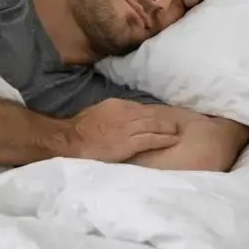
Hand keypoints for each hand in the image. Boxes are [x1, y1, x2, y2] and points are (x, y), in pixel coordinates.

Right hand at [60, 99, 180, 162]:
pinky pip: (151, 139)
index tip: (160, 117)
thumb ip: (110, 114)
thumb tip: (117, 118)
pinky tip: (172, 140)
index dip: (152, 113)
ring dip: (167, 129)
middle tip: (176, 123)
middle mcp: (125, 114)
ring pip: (154, 125)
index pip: (139, 107)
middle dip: (164, 119)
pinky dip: (164, 139)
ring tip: (177, 131)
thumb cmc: (79, 129)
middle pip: (150, 115)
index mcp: (116, 105)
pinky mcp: (129, 142)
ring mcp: (128, 128)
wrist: (71, 140)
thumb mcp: (96, 113)